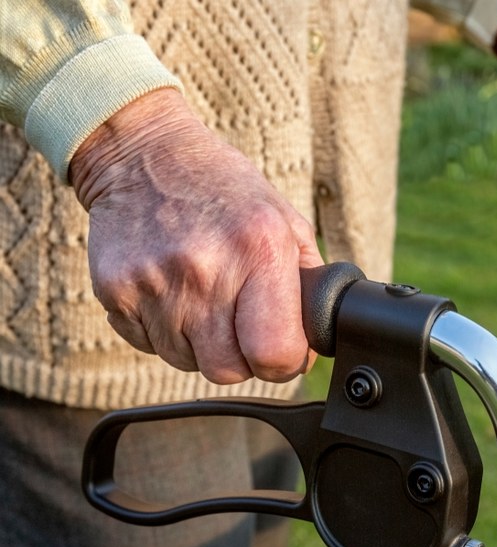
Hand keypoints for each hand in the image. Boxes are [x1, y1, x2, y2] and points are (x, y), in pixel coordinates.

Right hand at [70, 88, 324, 383]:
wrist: (143, 156)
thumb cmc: (226, 191)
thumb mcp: (286, 222)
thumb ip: (308, 285)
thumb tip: (312, 346)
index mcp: (260, 249)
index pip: (275, 353)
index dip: (282, 361)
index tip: (280, 346)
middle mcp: (206, 269)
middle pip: (228, 370)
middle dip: (240, 356)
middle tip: (239, 321)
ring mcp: (155, 282)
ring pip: (186, 362)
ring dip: (199, 342)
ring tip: (201, 294)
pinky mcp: (115, 291)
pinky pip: (148, 345)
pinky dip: (162, 330)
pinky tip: (170, 290)